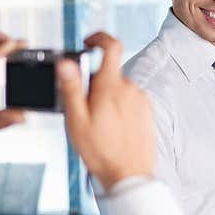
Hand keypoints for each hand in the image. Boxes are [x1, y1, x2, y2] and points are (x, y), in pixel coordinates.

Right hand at [57, 31, 153, 190]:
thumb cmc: (101, 152)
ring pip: (118, 90)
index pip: (111, 46)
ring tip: (98, 126)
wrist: (130, 176)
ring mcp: (141, 101)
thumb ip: (72, 88)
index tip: (87, 44)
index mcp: (112, 86)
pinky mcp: (147, 113)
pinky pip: (129, 102)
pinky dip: (118, 109)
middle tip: (84, 110)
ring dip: (106, 99)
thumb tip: (66, 63)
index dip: (98, 38)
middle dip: (94, 84)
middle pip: (109, 74)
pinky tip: (112, 130)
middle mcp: (131, 89)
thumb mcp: (77, 120)